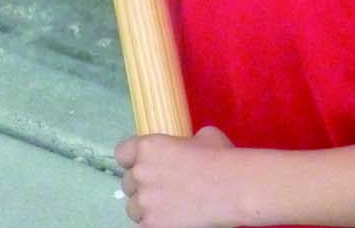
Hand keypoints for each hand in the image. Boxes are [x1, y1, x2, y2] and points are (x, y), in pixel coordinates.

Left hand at [115, 128, 236, 227]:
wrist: (232, 188)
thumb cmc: (219, 157)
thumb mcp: (202, 136)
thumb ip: (184, 143)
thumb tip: (188, 147)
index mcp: (148, 147)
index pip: (122, 153)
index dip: (132, 159)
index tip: (145, 164)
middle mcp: (140, 174)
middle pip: (128, 183)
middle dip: (143, 186)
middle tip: (163, 188)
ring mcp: (145, 203)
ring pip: (133, 208)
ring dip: (146, 207)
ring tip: (167, 207)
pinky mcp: (153, 226)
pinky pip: (144, 225)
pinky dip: (156, 223)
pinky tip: (172, 219)